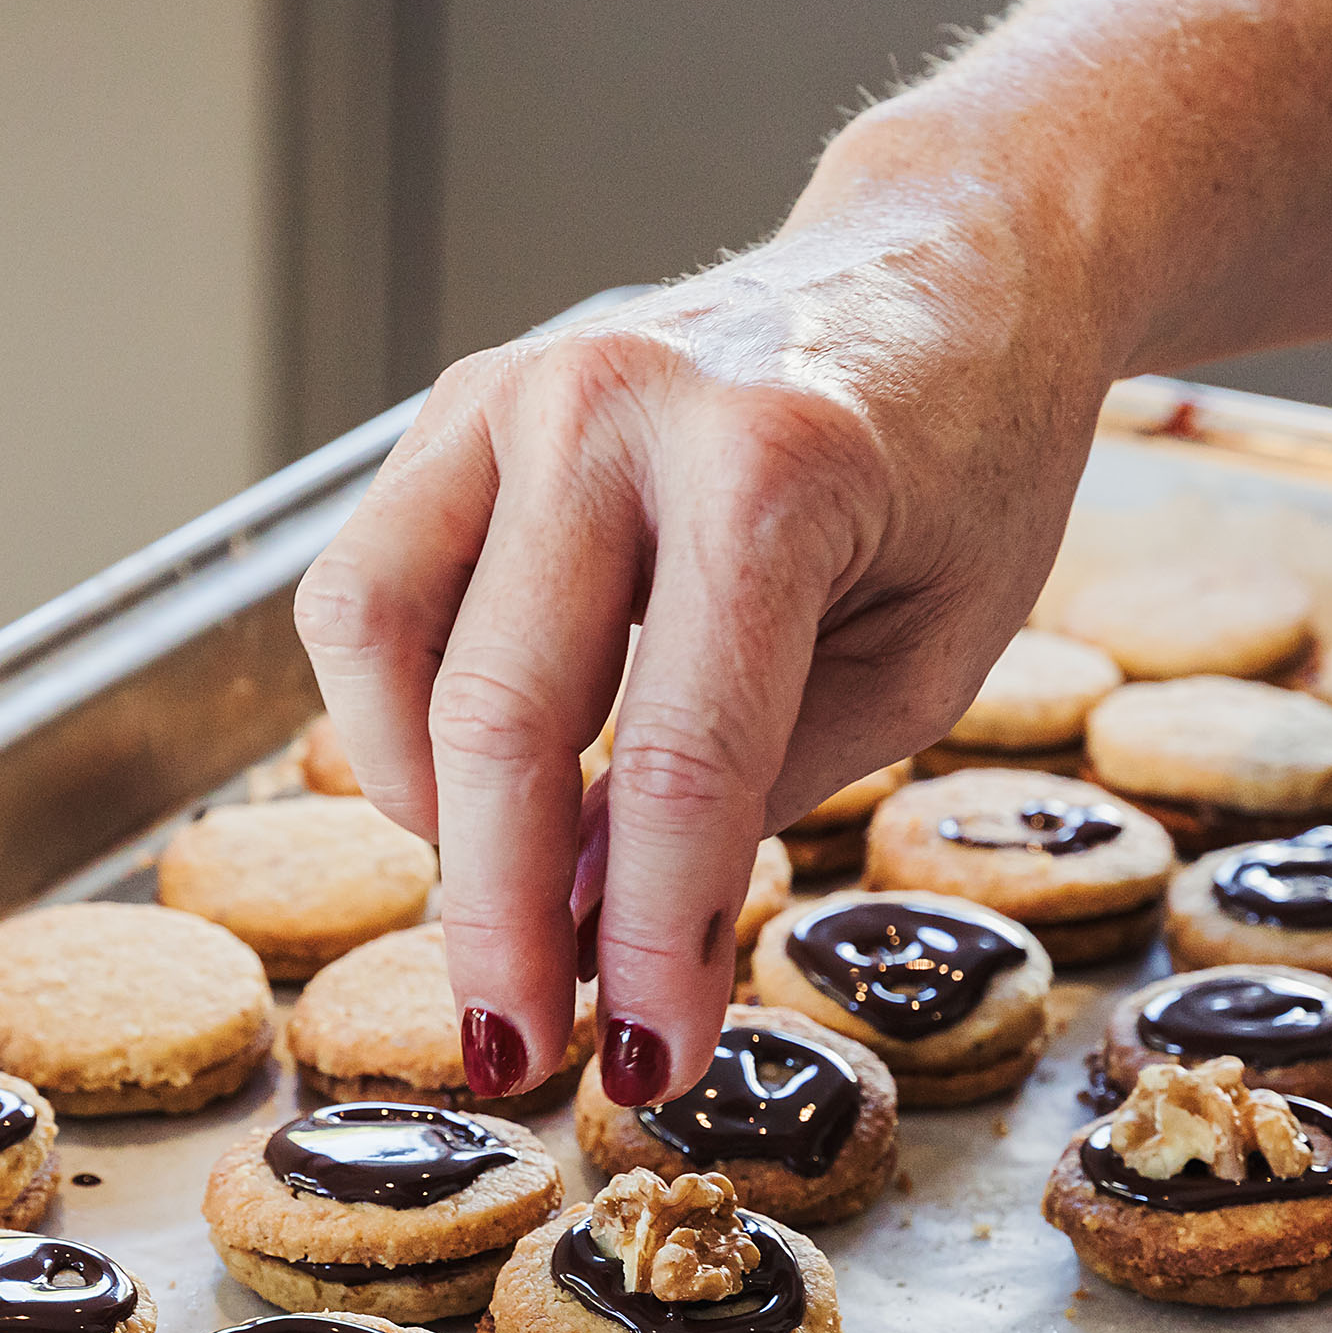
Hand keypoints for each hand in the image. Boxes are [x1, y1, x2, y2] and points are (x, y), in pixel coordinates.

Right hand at [291, 191, 1115, 1104]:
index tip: (649, 1066)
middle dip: (502, 924)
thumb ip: (761, 787)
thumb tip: (593, 932)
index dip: (651, 943)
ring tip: (496, 904)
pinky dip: (391, 712)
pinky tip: (469, 782)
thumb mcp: (927, 655)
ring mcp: (521, 387)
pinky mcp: (464, 397)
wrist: (953, 266)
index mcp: (777, 474)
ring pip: (379, 639)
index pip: (681, 764)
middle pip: (504, 720)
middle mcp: (623, 408)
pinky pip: (366, 582)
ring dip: (419, 814)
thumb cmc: (965, 471)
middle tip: (526, 1056)